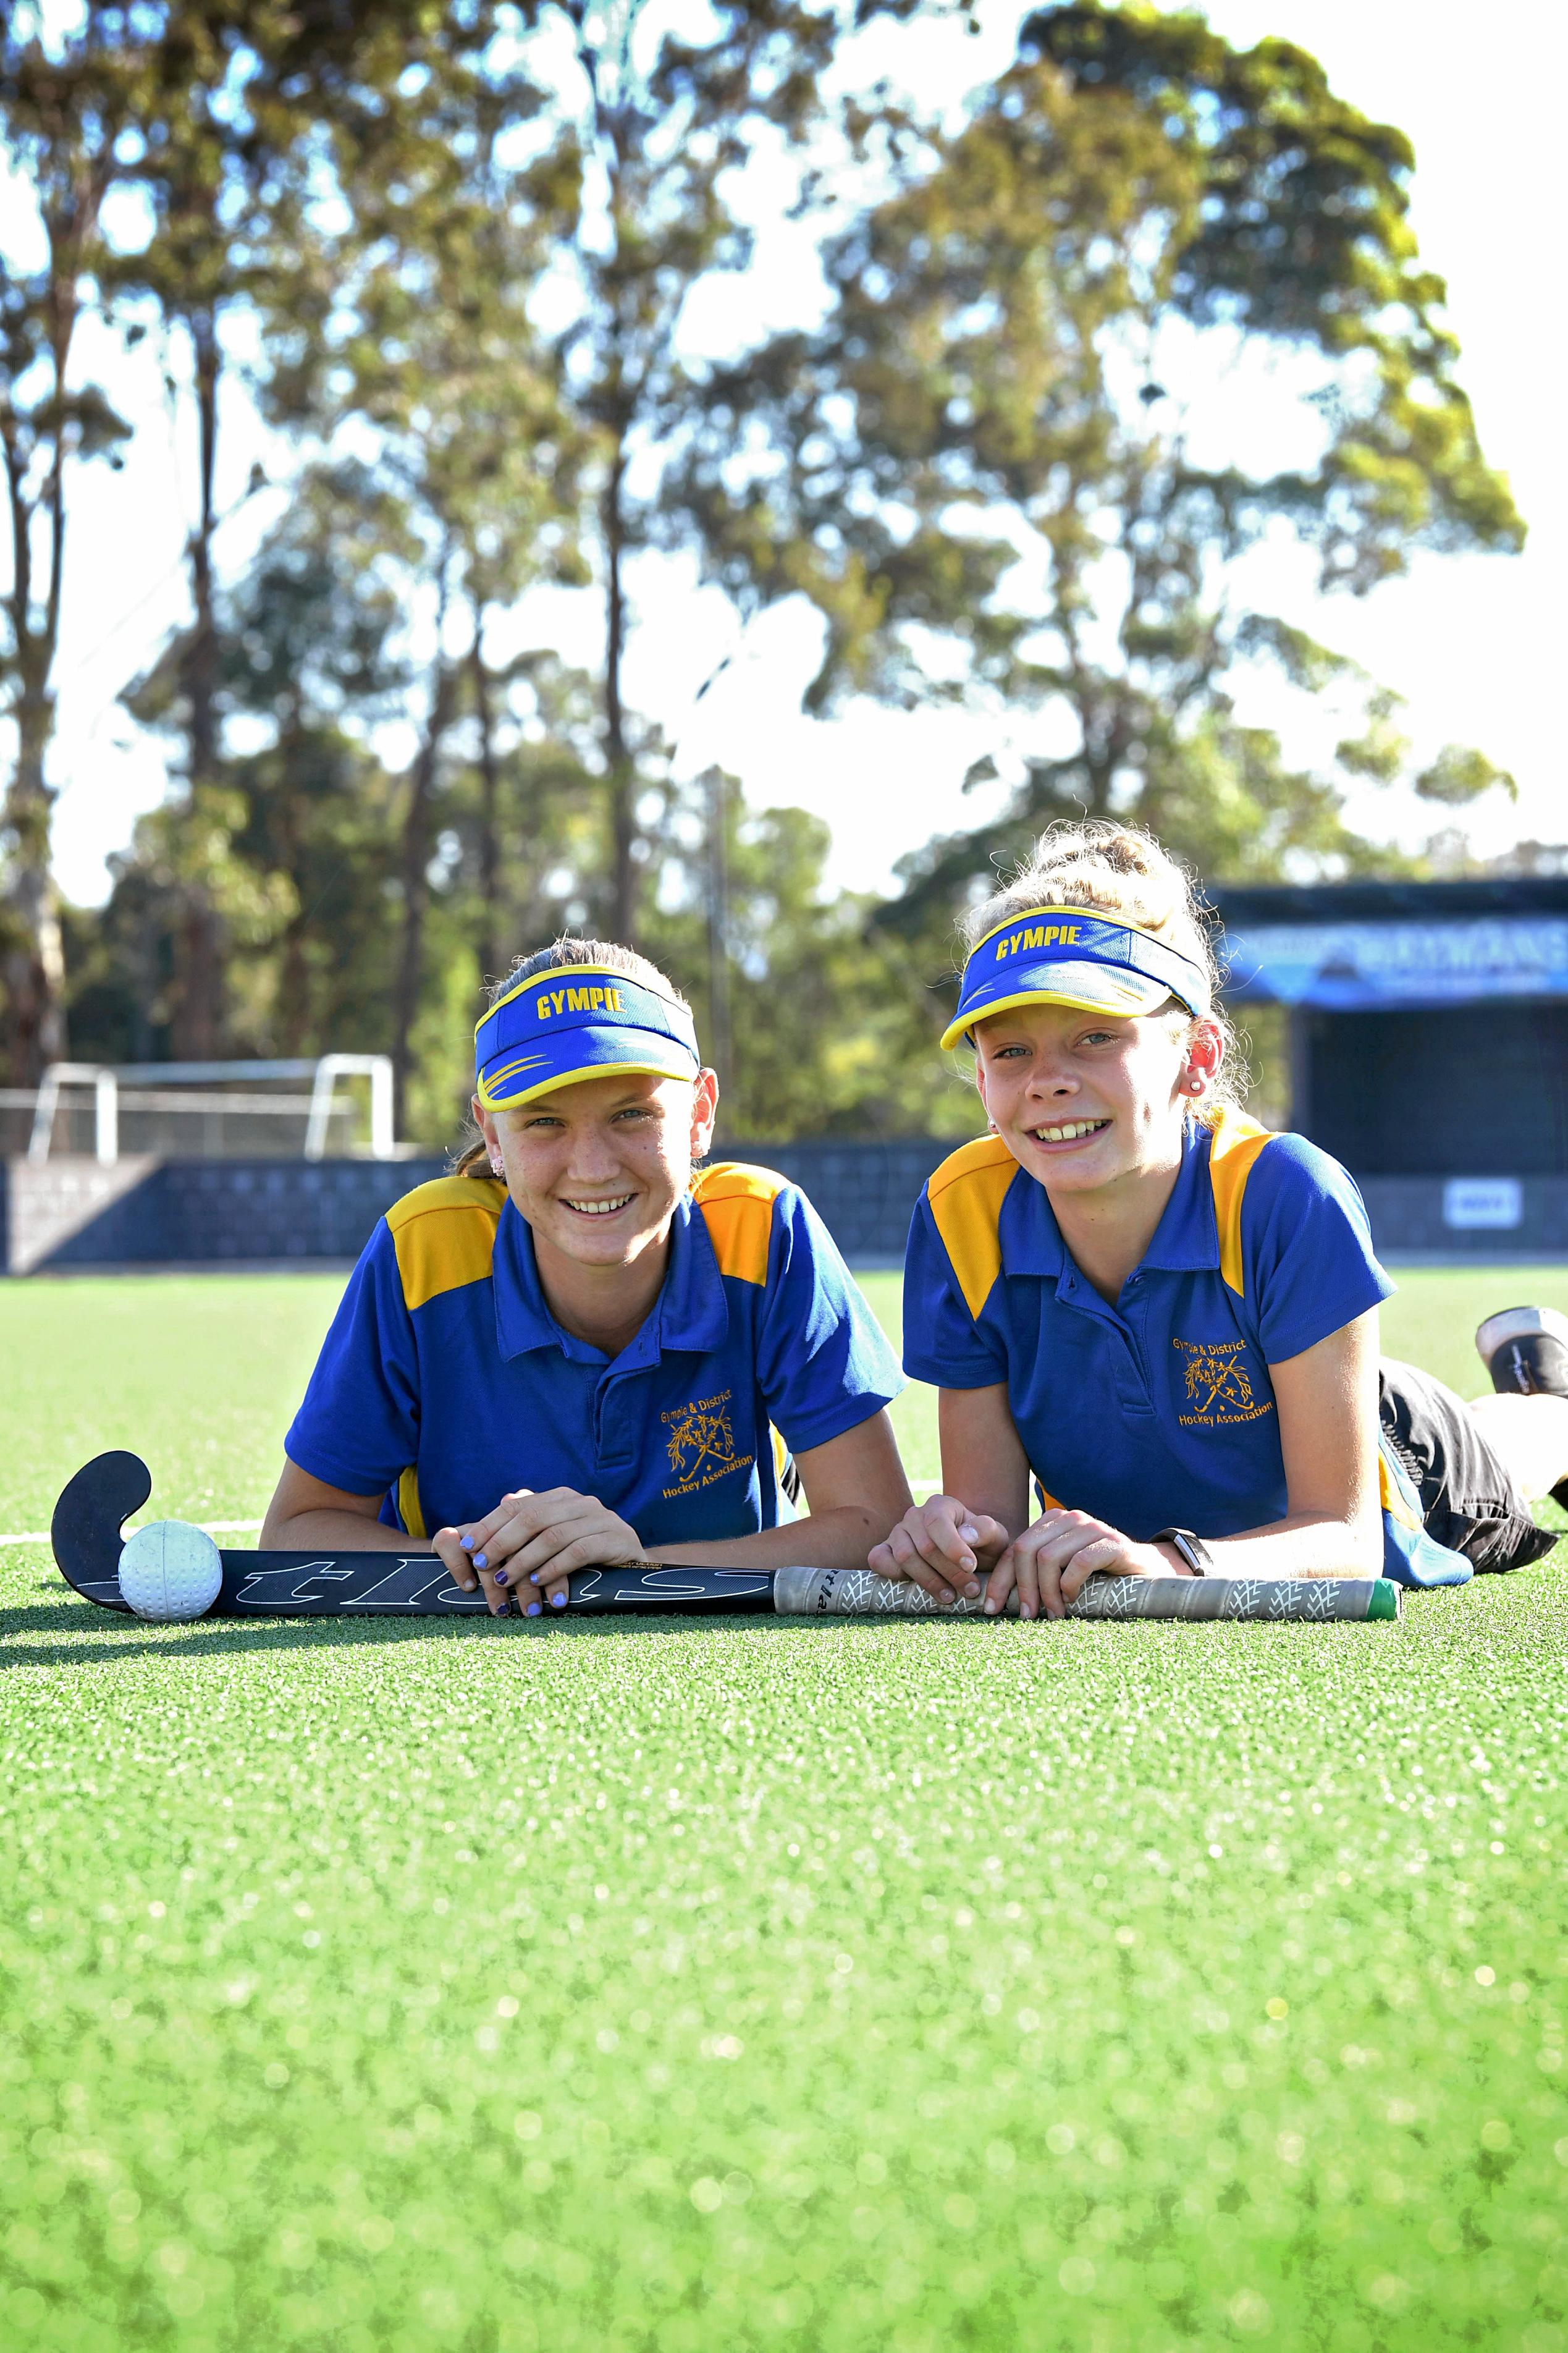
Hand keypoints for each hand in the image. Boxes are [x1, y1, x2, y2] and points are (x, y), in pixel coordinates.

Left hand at [434, 1489, 645, 1616]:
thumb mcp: (557, 1536)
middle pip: (533, 1518)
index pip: (518, 1505)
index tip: (467, 1546)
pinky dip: (554, 1567)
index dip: (490, 1525)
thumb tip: (504, 1499)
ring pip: (553, 1535)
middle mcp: (582, 1502)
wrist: (638, 1568)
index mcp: (562, 1498)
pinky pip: (579, 1551)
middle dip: (502, 1542)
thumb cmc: (588, 1554)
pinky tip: (539, 1582)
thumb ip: (532, 1520)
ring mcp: (602, 1519)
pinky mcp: (617, 1539)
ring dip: (524, 1560)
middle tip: (483, 1565)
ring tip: (506, 1580)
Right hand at [867, 1495, 1011, 1606]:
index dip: (952, 1547)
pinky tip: (915, 1588)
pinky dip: (892, 1575)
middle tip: (970, 1590)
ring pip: (904, 1557)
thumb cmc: (982, 1545)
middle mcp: (914, 1515)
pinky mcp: (885, 1550)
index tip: (971, 1567)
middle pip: (925, 1546)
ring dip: (928, 1581)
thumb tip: (965, 1535)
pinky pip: (878, 1560)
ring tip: (950, 1597)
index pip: (938, 1523)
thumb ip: (985, 1530)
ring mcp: (897, 1532)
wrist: (971, 1556)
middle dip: (949, 1573)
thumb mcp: (995, 1536)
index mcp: (940, 1505)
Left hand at [985, 1510, 1179, 1619]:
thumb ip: (1035, 1573)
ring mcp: (1092, 1527)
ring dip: (1046, 1592)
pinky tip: (1073, 1599)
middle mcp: (1069, 1518)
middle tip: (1028, 1616)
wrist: (1148, 1571)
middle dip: (1022, 1587)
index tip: (992, 1608)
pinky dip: (1070, 1585)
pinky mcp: (1113, 1542)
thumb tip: (996, 1600)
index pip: (1014, 1549)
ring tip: (1053, 1614)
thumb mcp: (1062, 1571)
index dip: (1000, 1580)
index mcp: (1052, 1522)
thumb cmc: (1099, 1576)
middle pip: (1026, 1551)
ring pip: (1048, 1558)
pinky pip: (1079, 1562)